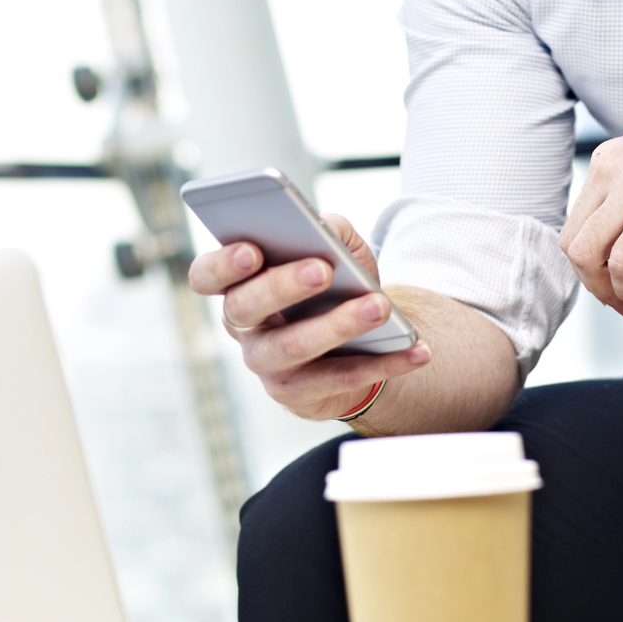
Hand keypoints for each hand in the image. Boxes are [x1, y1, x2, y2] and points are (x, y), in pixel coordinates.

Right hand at [187, 213, 431, 420]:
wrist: (353, 343)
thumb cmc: (334, 284)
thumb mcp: (332, 249)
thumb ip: (326, 229)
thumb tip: (324, 227)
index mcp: (238, 284)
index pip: (206, 275)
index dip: (222, 265)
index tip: (252, 249)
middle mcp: (242, 326)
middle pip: (247, 307)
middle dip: (283, 286)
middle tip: (321, 269)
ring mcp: (266, 364)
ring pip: (293, 346)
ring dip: (338, 326)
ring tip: (379, 307)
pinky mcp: (298, 393)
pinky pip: (339, 379)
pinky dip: (383, 364)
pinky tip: (416, 350)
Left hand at [560, 90, 622, 312]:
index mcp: (610, 160)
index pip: (578, 221)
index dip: (591, 259)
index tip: (609, 277)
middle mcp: (611, 172)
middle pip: (572, 242)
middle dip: (592, 280)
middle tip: (617, 297)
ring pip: (586, 256)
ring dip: (605, 290)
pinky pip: (622, 265)